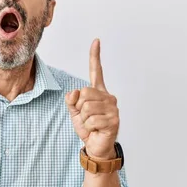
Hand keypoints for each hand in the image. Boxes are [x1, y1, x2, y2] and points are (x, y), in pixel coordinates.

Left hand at [65, 39, 119, 158]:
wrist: (96, 146)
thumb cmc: (88, 128)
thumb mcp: (74, 112)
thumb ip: (72, 100)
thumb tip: (74, 93)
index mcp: (98, 92)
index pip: (96, 72)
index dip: (95, 56)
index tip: (96, 41)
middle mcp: (108, 97)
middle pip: (84, 93)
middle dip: (79, 107)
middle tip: (86, 117)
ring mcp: (112, 108)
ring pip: (86, 107)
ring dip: (84, 119)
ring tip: (92, 124)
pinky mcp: (114, 120)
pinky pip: (91, 119)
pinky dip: (89, 127)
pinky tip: (96, 129)